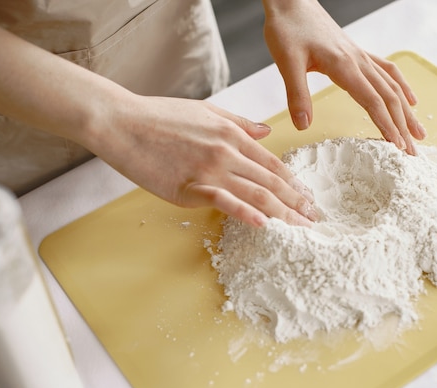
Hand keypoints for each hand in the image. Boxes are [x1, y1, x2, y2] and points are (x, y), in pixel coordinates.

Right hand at [92, 96, 317, 227]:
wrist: (121, 122)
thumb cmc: (160, 115)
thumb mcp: (206, 111)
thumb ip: (240, 122)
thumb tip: (266, 130)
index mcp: (232, 134)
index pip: (272, 164)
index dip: (293, 183)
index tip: (307, 197)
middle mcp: (227, 152)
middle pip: (271, 182)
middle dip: (296, 202)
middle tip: (314, 219)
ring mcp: (210, 170)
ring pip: (256, 194)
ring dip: (282, 213)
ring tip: (301, 227)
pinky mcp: (189, 187)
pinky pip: (224, 201)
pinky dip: (246, 213)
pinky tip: (264, 225)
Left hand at [262, 0, 425, 153]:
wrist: (292, 1)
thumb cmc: (287, 29)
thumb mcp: (286, 62)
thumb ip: (296, 95)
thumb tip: (303, 126)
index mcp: (344, 66)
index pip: (373, 101)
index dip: (387, 125)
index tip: (397, 147)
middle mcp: (358, 61)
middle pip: (389, 98)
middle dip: (403, 127)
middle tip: (412, 153)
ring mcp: (361, 56)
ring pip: (392, 86)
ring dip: (407, 111)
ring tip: (420, 133)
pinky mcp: (357, 53)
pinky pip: (387, 71)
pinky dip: (402, 87)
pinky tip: (410, 99)